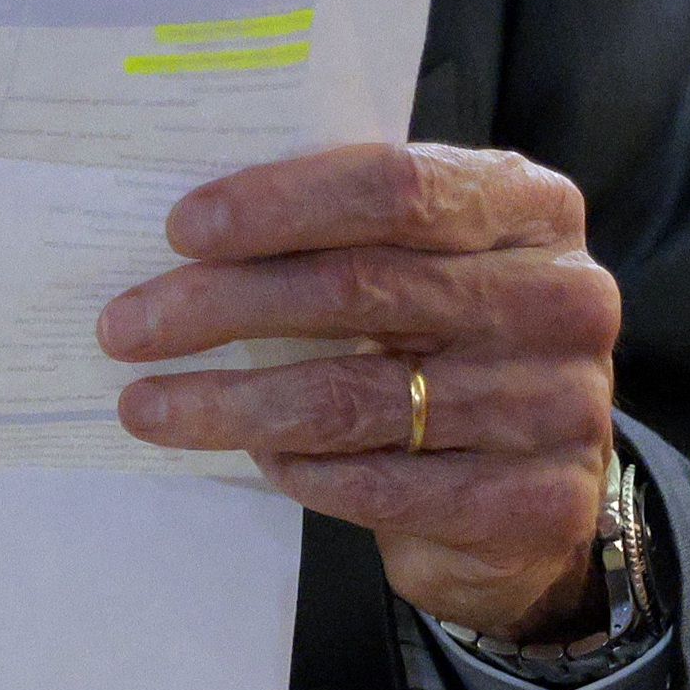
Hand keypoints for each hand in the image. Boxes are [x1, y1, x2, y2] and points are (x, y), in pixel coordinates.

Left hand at [98, 143, 619, 640]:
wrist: (533, 494)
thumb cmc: (445, 348)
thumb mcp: (419, 268)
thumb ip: (340, 237)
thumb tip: (182, 238)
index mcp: (532, 210)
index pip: (396, 186)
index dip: (278, 205)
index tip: (179, 231)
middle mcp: (564, 299)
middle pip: (358, 288)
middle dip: (220, 306)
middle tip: (125, 326)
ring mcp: (561, 405)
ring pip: (351, 398)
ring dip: (226, 404)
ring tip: (144, 405)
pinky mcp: (534, 503)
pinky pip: (377, 483)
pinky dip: (296, 470)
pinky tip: (252, 458)